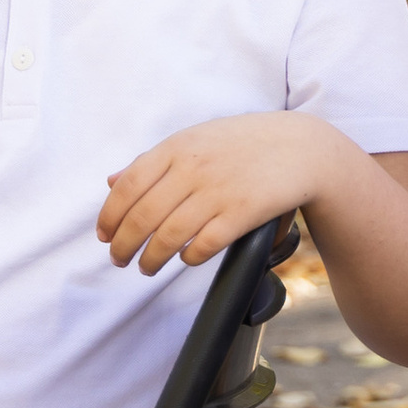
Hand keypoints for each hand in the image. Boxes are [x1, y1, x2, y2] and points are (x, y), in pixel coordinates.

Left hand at [98, 113, 327, 275]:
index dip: (109, 217)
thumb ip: (155, 161)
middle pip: (142, 217)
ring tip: (146, 268)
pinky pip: (203, 246)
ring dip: (151, 259)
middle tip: (119, 259)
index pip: (127, 187)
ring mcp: (219, 191)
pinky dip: (188, 257)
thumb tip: (111, 182)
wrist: (303, 148)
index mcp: (178, 147)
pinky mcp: (242, 213)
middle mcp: (194, 168)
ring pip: (168, 237)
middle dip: (123, 246)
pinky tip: (186, 258)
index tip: (105, 236)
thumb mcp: (198, 139)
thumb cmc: (246, 143)